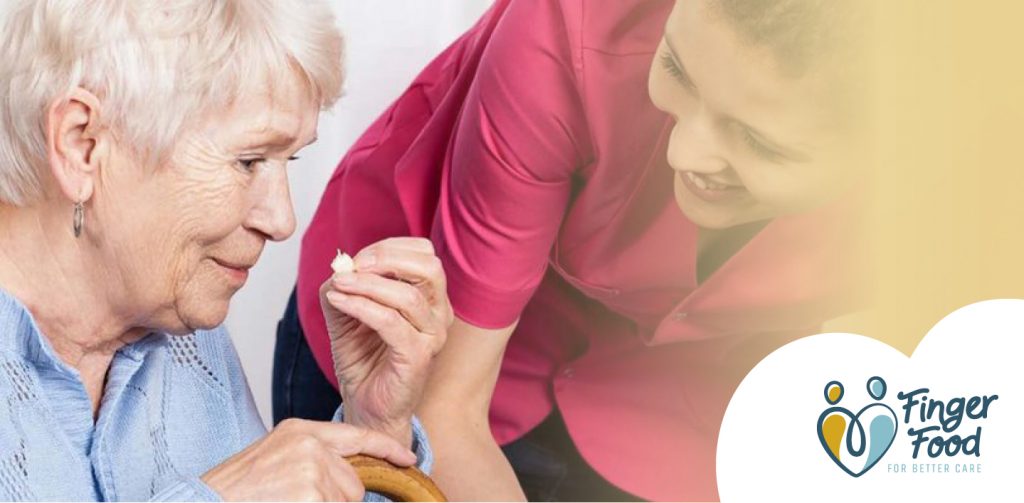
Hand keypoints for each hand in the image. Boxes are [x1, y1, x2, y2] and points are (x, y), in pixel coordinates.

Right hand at [201, 418, 415, 501]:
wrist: (204, 502)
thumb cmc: (236, 492)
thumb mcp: (273, 461)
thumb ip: (312, 460)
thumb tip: (346, 480)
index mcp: (299, 431)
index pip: (356, 436)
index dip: (386, 448)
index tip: (408, 457)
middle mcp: (309, 443)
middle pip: (354, 482)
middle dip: (337, 500)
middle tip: (295, 500)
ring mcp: (311, 467)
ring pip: (345, 501)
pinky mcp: (311, 492)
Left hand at [319, 237, 451, 446]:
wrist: (366, 406)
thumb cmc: (364, 360)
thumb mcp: (348, 312)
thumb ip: (345, 286)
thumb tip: (338, 266)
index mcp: (429, 297)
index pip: (424, 254)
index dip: (390, 247)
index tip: (356, 257)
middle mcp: (439, 313)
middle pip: (430, 267)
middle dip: (387, 258)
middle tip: (353, 264)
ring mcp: (432, 336)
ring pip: (408, 295)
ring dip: (367, 284)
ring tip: (339, 284)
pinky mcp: (418, 357)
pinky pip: (391, 322)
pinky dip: (361, 306)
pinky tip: (337, 302)